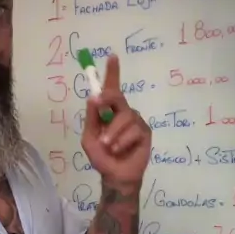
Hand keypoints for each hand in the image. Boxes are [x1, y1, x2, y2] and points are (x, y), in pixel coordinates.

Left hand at [81, 55, 151, 184]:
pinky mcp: (145, 133)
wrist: (115, 176)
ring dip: (113, 132)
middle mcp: (124, 113)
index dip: (112, 73)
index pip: (112, 90)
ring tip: (108, 146)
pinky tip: (118, 150)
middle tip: (99, 104)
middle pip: (118, 97)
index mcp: (109, 112)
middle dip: (108, 99)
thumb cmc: (102, 158)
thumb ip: (91, 119)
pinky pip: (133, 130)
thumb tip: (93, 98)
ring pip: (125, 117)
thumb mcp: (90, 138)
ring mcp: (136, 122)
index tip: (112, 57)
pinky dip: (122, 141)